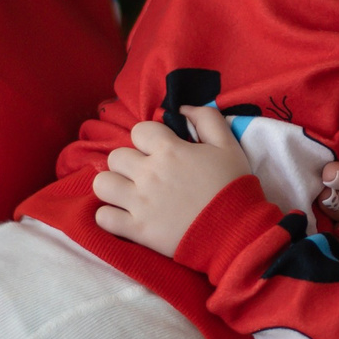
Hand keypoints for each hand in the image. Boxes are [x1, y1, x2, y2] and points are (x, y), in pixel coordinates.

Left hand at [93, 104, 253, 258]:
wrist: (236, 231)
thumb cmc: (232, 186)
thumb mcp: (228, 145)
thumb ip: (207, 118)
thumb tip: (183, 107)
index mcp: (169, 150)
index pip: (139, 130)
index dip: (148, 139)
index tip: (160, 151)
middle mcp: (148, 173)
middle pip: (116, 156)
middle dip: (129, 162)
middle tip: (145, 174)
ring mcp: (139, 202)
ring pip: (102, 183)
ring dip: (113, 186)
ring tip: (128, 193)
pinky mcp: (137, 229)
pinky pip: (103, 217)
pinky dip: (110, 216)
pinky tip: (124, 216)